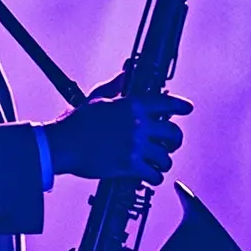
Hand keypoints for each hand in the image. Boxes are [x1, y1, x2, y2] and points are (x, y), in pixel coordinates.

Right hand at [44, 78, 192, 185]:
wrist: (63, 144)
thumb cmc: (77, 122)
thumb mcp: (97, 97)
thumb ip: (116, 85)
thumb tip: (125, 73)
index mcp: (133, 105)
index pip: (167, 103)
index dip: (180, 106)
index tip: (187, 108)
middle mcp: (139, 125)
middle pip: (173, 133)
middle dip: (175, 140)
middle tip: (172, 144)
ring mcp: (136, 146)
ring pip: (166, 157)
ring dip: (165, 161)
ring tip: (160, 163)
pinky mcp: (129, 165)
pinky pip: (153, 174)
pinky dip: (154, 177)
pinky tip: (151, 176)